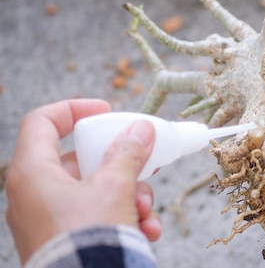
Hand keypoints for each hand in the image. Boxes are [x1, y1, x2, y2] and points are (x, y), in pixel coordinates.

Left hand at [5, 99, 161, 263]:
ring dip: (129, 196)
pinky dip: (122, 218)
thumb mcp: (115, 186)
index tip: (106, 111)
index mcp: (33, 173)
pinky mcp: (63, 239)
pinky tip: (146, 230)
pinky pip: (94, 216)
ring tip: (147, 211)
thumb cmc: (88, 238)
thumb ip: (128, 152)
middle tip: (145, 163)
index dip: (74, 109)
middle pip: (80, 160)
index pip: (43, 122)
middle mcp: (34, 194)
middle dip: (121, 166)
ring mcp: (47, 219)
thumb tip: (140, 130)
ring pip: (93, 190)